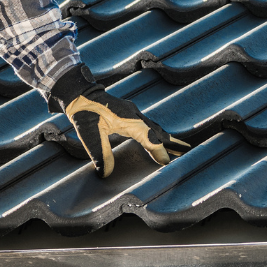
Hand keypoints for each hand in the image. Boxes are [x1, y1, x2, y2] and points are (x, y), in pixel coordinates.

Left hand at [63, 85, 189, 176]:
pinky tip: (156, 138)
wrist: (79, 93)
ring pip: (154, 127)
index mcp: (128, 120)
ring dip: (165, 138)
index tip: (167, 162)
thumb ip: (100, 154)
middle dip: (171, 143)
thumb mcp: (89, 135)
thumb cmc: (84, 112)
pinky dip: (156, 133)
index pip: (149, 138)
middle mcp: (134, 114)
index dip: (158, 151)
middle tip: (186, 151)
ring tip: (177, 147)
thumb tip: (105, 174)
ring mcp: (132, 112)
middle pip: (157, 131)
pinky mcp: (128, 112)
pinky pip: (147, 124)